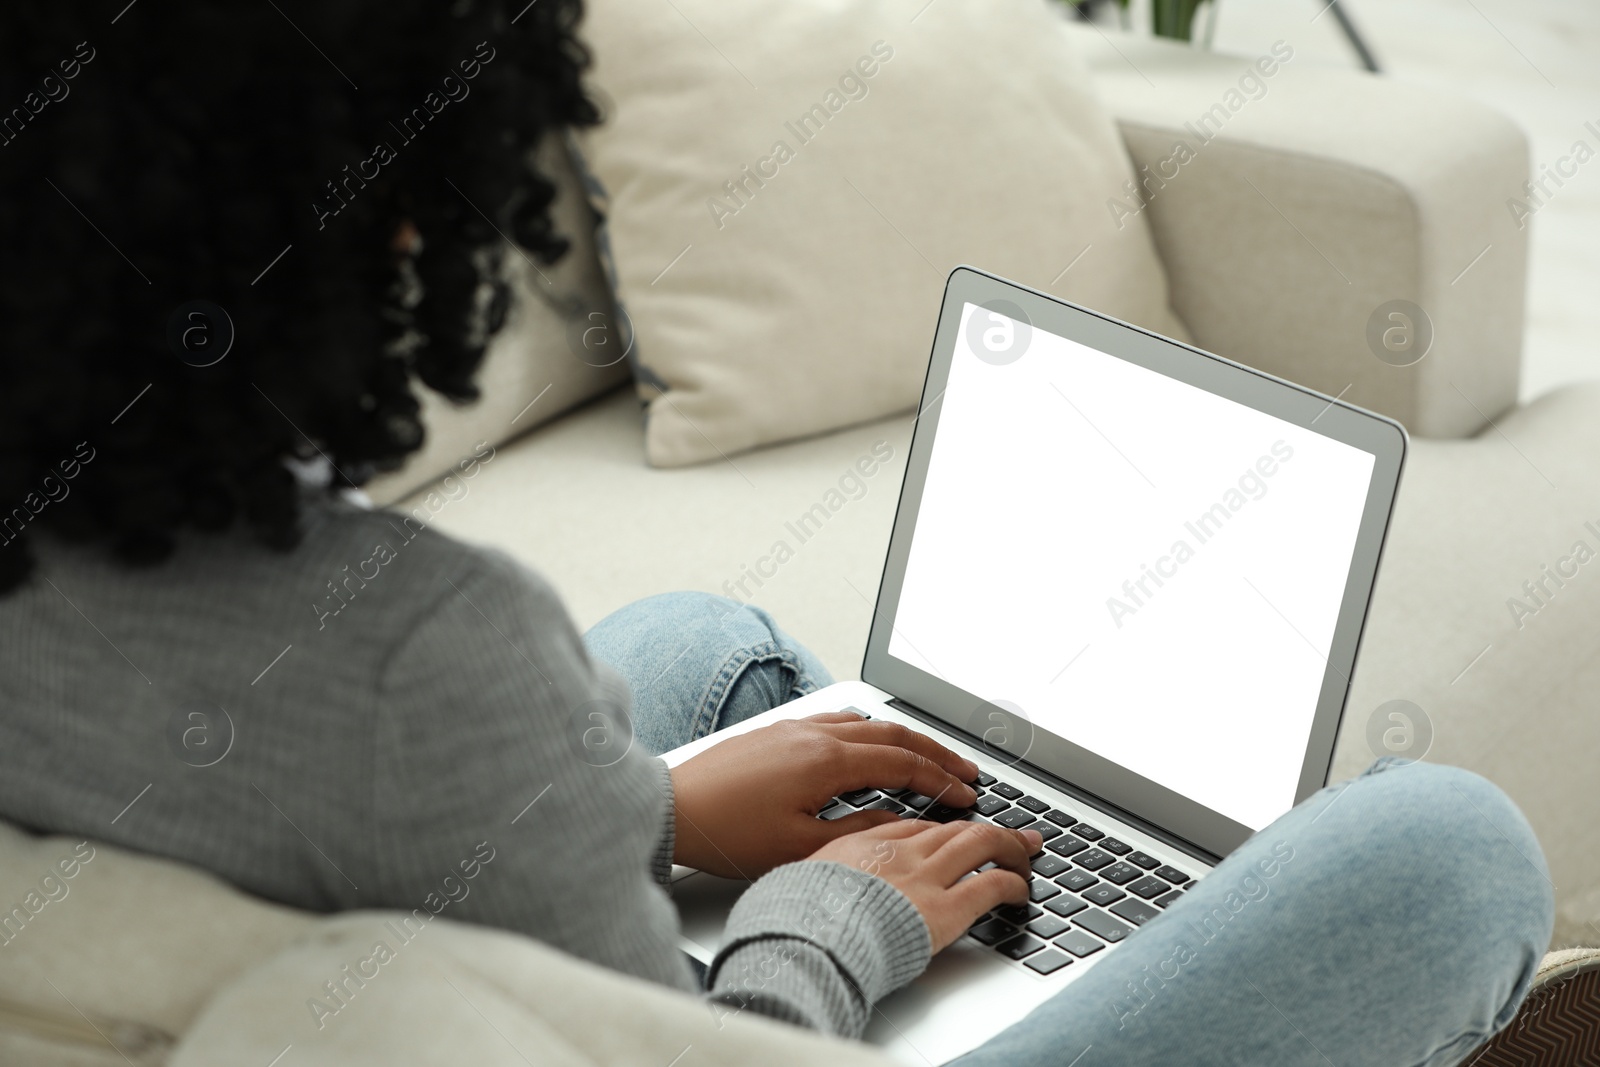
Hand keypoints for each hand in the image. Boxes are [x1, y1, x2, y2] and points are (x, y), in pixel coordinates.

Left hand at [670, 711, 981, 877]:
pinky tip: (871, 742)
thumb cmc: (728, 833)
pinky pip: (838, 721)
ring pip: (867, 724)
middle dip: (936, 753)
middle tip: (967, 769)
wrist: (673, 809)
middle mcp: (815, 735)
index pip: (902, 765)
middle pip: (893, 736)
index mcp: (826, 761)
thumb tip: (898, 822)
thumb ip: (857, 832)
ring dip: (904, 739)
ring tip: (929, 756)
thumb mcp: (800, 847)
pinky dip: (869, 731)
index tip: (966, 793)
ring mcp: (795, 728)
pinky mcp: (778, 730)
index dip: (940, 781)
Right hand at [809, 819, 1040, 951]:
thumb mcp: (804, 878)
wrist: (809, 937)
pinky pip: (991, 884)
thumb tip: (825, 878)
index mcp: (864, 843)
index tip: (956, 832)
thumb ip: (827, 872)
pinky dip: (1012, 882)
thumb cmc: (799, 917)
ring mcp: (926, 876)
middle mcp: (901, 852)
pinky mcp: (947, 907)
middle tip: (1012, 831)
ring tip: (1027, 852)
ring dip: (1010, 845)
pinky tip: (1021, 890)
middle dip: (987, 827)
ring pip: (981, 843)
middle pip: (954, 828)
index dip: (944, 828)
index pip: (916, 826)